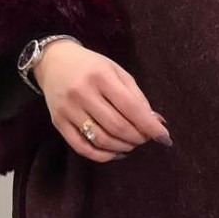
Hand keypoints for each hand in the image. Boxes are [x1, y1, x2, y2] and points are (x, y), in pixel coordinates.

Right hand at [33, 40, 171, 162]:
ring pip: (101, 139)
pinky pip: (82, 147)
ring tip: (131, 144)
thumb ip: (138, 97)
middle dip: (138, 138)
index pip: (131, 108)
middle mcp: (82, 92)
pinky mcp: (58, 122)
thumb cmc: (92, 67)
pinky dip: (102, 156)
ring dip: (123, 147)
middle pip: (117, 126)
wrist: (53, 61)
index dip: (150, 127)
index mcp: (101, 76)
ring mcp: (68, 109)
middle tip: (145, 139)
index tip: (165, 138)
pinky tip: (114, 152)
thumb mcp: (118, 72)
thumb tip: (157, 123)